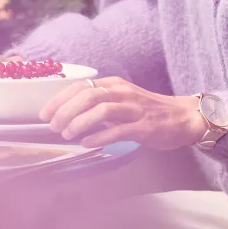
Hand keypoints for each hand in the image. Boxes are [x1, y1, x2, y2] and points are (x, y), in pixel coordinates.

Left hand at [39, 77, 206, 149]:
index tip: (45, 113)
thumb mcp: (123, 100)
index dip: (60, 99)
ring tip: (67, 135)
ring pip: (101, 109)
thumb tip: (71, 114)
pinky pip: (118, 130)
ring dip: (79, 122)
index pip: (82, 86)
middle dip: (65, 111)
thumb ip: (100, 105)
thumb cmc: (149, 111)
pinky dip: (99, 136)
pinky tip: (88, 144)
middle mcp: (123, 93)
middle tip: (53, 127)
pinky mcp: (143, 126)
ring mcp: (134, 109)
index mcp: (116, 84)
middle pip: (88, 95)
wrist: (182, 118)